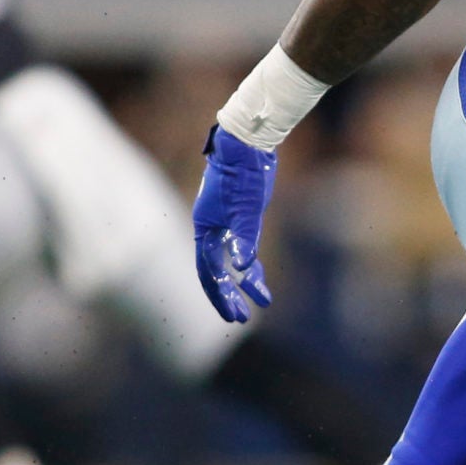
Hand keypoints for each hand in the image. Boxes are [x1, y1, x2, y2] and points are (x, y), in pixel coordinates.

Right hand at [191, 125, 275, 321]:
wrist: (248, 145)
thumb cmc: (242, 174)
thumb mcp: (245, 208)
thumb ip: (244, 237)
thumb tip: (243, 267)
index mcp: (204, 229)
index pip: (208, 271)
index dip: (220, 295)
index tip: (234, 315)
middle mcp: (210, 230)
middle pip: (215, 272)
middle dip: (227, 296)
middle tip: (239, 319)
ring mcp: (225, 226)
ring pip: (230, 262)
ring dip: (244, 283)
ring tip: (261, 302)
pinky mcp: (241, 220)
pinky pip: (243, 250)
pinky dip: (252, 266)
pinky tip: (261, 281)